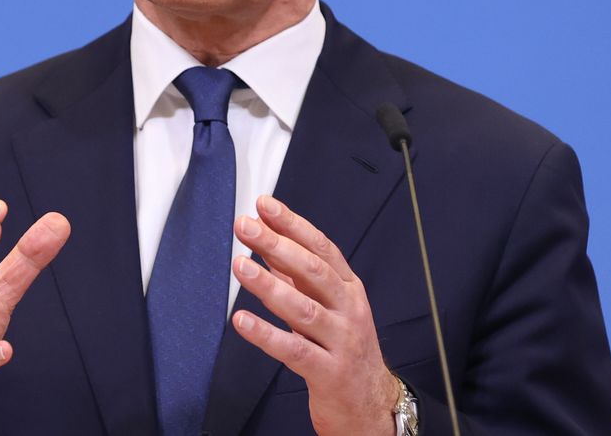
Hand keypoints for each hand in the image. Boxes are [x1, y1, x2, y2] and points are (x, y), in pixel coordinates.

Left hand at [232, 195, 397, 435]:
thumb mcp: (326, 306)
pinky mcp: (328, 372)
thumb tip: (268, 241)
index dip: (293, 224)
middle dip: (277, 244)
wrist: (370, 405)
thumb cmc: (344, 349)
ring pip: (303, 308)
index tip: (265, 205)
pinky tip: (242, 321)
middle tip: (246, 227)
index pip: (321, 247)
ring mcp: (341, 341)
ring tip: (239, 265)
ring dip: (268, 285)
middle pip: (313, 271)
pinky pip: (294, 350)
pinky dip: (266, 334)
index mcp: (348, 288)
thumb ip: (297, 276)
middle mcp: (348, 309)